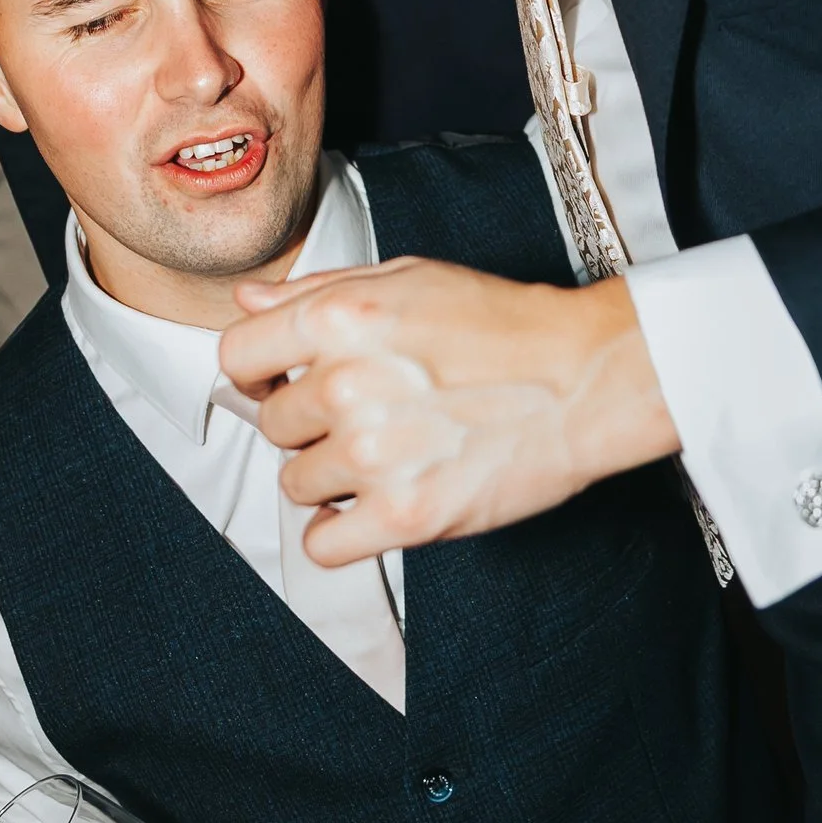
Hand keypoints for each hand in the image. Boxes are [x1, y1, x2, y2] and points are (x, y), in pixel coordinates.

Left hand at [219, 259, 677, 564]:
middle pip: (271, 426)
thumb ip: (318, 291)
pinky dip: (339, 533)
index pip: (236, 357)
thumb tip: (251, 305)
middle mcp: (347, 385)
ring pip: (296, 483)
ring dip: (329, 477)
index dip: (256, 373)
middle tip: (362, 417)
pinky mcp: (405, 514)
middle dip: (308, 425)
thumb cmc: (506, 327)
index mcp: (340, 319)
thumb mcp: (408, 278)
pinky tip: (370, 508)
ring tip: (384, 456)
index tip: (280, 384)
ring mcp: (374, 454)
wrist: (584, 379)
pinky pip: (323, 544)